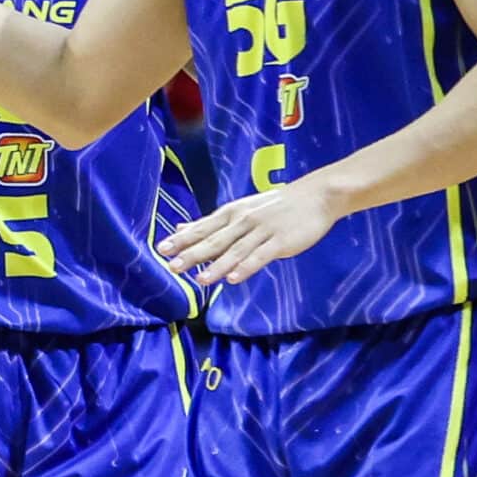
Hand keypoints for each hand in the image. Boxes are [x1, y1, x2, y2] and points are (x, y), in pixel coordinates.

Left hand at [157, 175, 345, 286]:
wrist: (315, 196)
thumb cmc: (275, 206)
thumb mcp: (240, 209)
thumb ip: (211, 223)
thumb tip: (180, 229)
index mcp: (232, 213)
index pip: (202, 228)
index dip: (182, 240)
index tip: (161, 249)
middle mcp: (243, 221)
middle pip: (213, 241)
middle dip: (191, 254)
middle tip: (171, 267)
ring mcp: (262, 231)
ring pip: (234, 251)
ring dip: (216, 266)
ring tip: (199, 280)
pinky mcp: (280, 242)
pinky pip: (260, 256)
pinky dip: (245, 267)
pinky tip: (232, 279)